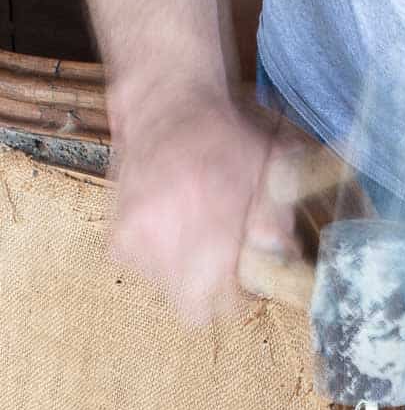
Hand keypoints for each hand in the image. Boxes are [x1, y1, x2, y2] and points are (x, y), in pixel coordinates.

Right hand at [109, 85, 318, 323]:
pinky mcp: (118, 238)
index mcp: (212, 232)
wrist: (167, 105)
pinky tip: (169, 223)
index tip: (245, 283)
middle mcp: (170, 243)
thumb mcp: (269, 176)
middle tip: (221, 260)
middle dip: (211, 289)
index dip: (239, 298)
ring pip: (167, 287)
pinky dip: (156, 253)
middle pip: (193, 305)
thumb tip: (282, 262)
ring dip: (183, 270)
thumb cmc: (224, 140)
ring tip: (194, 231)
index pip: (224, 305)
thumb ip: (277, 226)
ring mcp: (138, 242)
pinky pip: (142, 266)